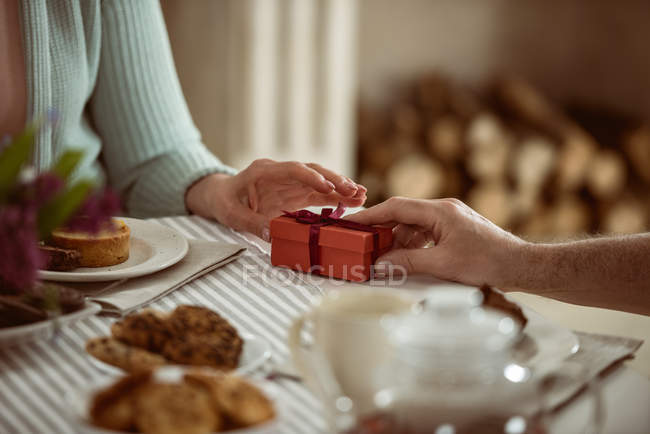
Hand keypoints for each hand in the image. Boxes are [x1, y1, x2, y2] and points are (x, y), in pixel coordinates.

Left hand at [186, 159, 365, 239]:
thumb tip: (272, 234)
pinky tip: (353, 201)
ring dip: (340, 188)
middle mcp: (281, 173)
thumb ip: (252, 223)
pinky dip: (335, 197)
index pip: (292, 169)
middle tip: (354, 191)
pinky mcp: (296, 192)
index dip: (311, 176)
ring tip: (362, 195)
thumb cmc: (225, 202)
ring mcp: (290, 182)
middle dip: (334, 181)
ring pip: (320, 181)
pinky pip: (319, 193)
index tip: (327, 186)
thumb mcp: (232, 215)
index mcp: (264, 172)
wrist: (222, 196)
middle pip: (312, 172)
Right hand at [345, 197, 525, 286]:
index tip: (351, 224)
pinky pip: (424, 234)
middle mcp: (443, 210)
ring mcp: (450, 219)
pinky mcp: (454, 230)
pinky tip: (404, 258)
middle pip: (402, 215)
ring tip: (381, 257)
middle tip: (362, 244)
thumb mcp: (442, 264)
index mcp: (440, 211)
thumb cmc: (488, 262)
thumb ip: (408, 262)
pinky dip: (411, 245)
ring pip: (413, 226)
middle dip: (381, 230)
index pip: (396, 207)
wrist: (520, 266)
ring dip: (396, 241)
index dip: (371, 215)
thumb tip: (381, 265)